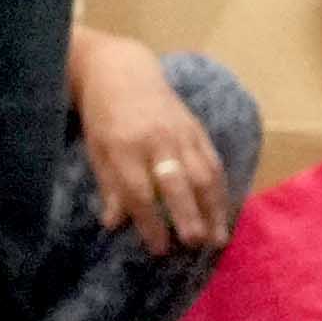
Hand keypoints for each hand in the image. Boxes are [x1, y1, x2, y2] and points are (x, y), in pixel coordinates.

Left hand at [67, 26, 228, 247]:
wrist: (123, 71)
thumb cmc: (104, 116)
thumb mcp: (97, 150)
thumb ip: (109, 186)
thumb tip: (114, 223)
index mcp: (124, 147)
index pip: (140, 191)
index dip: (151, 222)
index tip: (160, 248)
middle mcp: (156, 140)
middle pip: (177, 182)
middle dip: (188, 214)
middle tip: (195, 243)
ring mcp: (181, 133)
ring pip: (203, 174)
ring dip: (213, 208)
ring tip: (218, 237)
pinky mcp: (196, 128)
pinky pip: (213, 161)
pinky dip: (220, 189)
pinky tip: (224, 211)